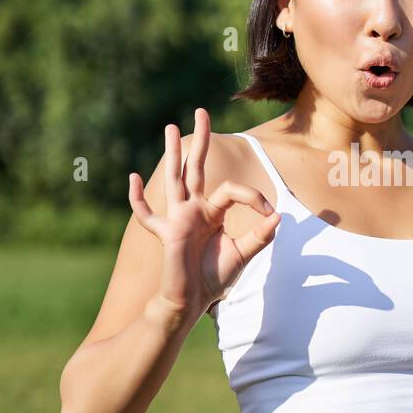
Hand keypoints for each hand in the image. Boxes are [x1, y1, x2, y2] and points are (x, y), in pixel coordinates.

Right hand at [128, 107, 279, 321]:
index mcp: (212, 212)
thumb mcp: (243, 255)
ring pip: (174, 178)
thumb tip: (280, 217)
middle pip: (196, 167)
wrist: (192, 302)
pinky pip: (147, 215)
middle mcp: (194, 210)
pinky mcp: (167, 234)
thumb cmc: (213, 279)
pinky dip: (137, 198)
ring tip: (171, 126)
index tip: (271, 213)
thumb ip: (259, 236)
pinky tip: (132, 177)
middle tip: (202, 110)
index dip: (254, 197)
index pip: (232, 190)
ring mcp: (178, 218)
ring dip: (172, 152)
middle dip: (200, 139)